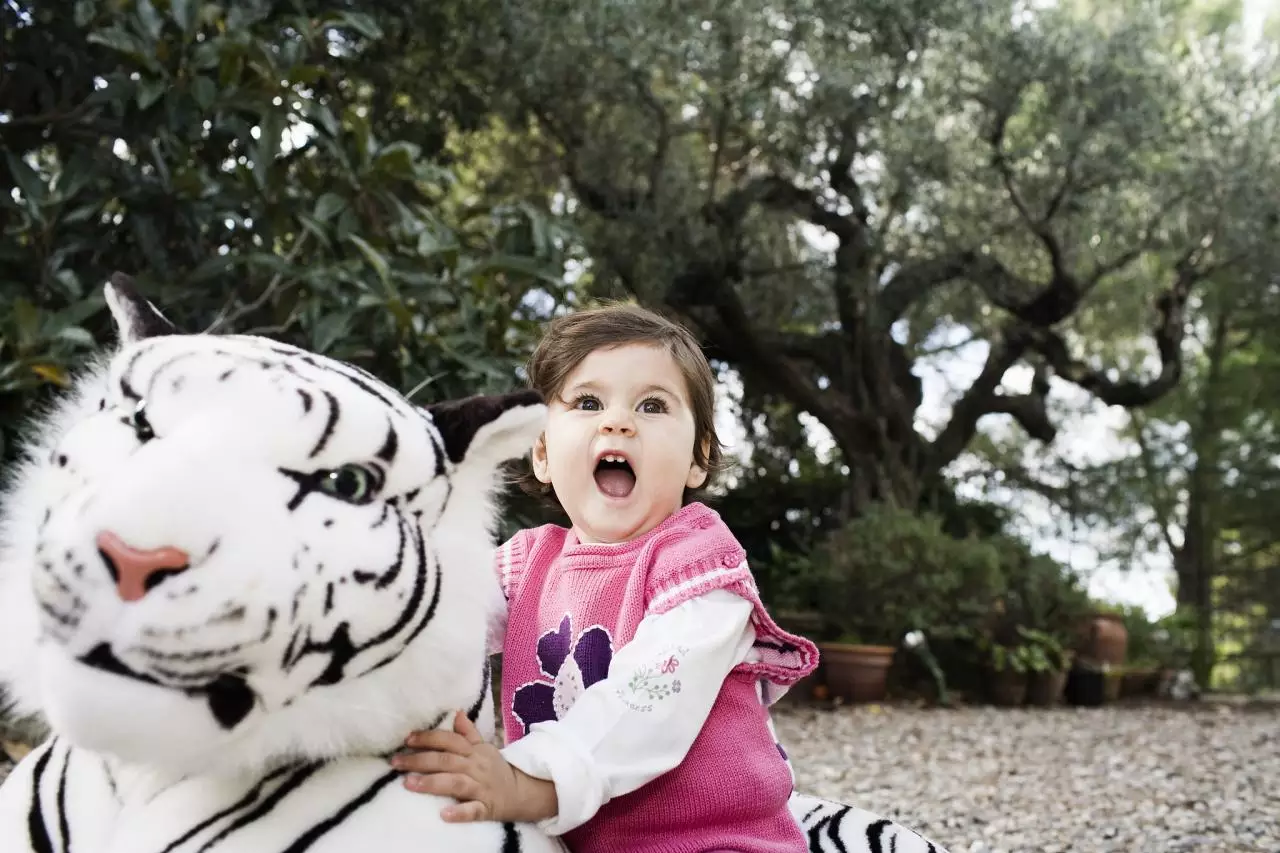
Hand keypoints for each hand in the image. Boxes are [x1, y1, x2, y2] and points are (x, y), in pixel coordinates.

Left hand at [392, 710, 557, 823]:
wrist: (522, 792)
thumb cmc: (496, 770)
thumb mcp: (484, 748)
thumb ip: (468, 732)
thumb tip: (456, 712)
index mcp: (473, 751)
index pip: (449, 740)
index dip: (429, 738)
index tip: (407, 739)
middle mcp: (475, 767)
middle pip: (446, 760)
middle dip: (420, 760)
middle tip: (396, 763)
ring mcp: (481, 788)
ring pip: (455, 783)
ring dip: (432, 783)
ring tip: (409, 784)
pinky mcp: (486, 808)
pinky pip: (473, 811)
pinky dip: (459, 812)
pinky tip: (444, 815)